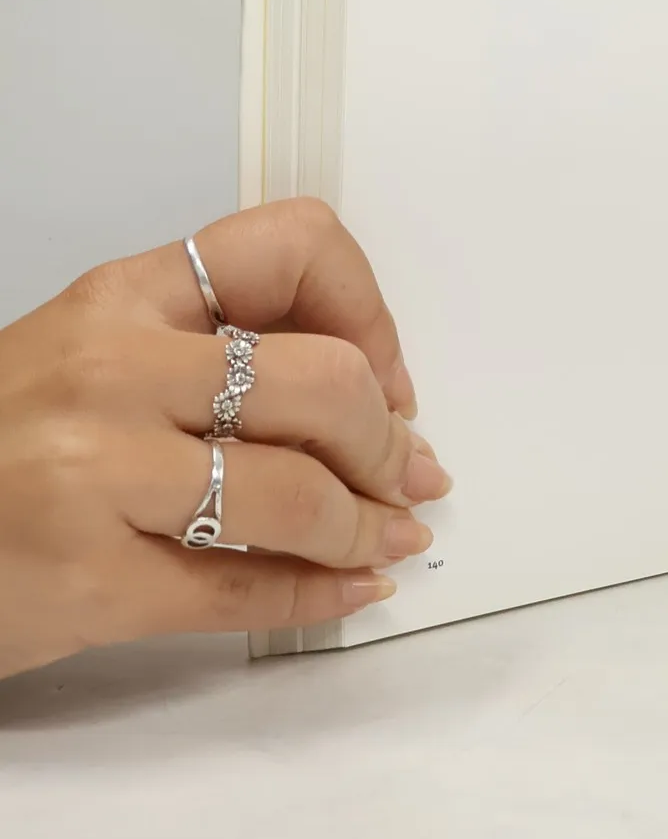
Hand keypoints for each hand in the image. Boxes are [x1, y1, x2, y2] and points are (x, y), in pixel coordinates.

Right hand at [0, 199, 449, 680]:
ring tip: (390, 531)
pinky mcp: (88, 582)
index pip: (292, 246)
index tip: (386, 367)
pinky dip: (321, 592)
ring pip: (297, 493)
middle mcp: (114, 373)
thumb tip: (369, 387)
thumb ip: (212, 345)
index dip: (368, 308)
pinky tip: (352, 584)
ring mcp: (96, 478)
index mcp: (123, 298)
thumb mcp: (94, 351)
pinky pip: (243, 589)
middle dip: (388, 437)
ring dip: (370, 522)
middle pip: (322, 382)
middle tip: (408, 467)